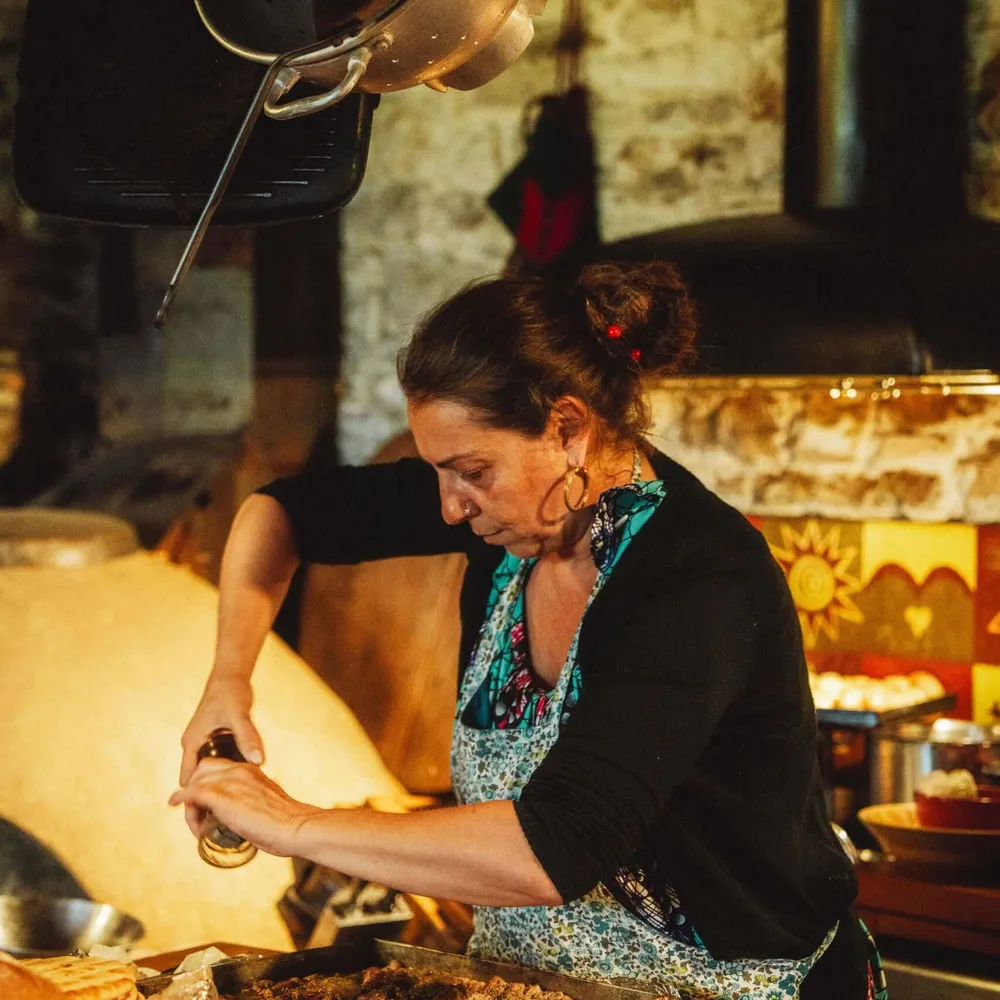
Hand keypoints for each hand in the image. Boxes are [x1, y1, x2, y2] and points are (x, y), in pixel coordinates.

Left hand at [169, 758, 321, 856]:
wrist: (297, 827)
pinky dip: (181, 798)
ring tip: (197, 826)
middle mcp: (240, 770)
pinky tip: (173, 803)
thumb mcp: (269, 804)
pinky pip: (193, 792)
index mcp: (252, 770)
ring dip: (190, 804)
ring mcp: (230, 782)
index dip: (207, 783)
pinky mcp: (222, 797)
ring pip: (196, 782)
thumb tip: (255, 816)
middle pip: (203, 769)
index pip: (219, 768)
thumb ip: (259, 803)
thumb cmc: (288, 823)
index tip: (207, 806)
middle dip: (194, 789)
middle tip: (199, 816)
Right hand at [180, 676, 264, 833]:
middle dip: (204, 800)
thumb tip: (259, 761)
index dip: (193, 800)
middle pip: (197, 781)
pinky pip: (220, 765)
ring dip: (216, 790)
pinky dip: (227, 777)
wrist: (232, 675)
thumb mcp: (240, 715)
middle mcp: (196, 746)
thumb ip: (248, 737)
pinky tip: (242, 789)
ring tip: (229, 813)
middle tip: (217, 823)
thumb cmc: (231, 693)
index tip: (202, 821)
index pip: (188, 780)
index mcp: (192, 743)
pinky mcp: (217, 742)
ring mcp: (206, 744)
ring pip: (209, 774)